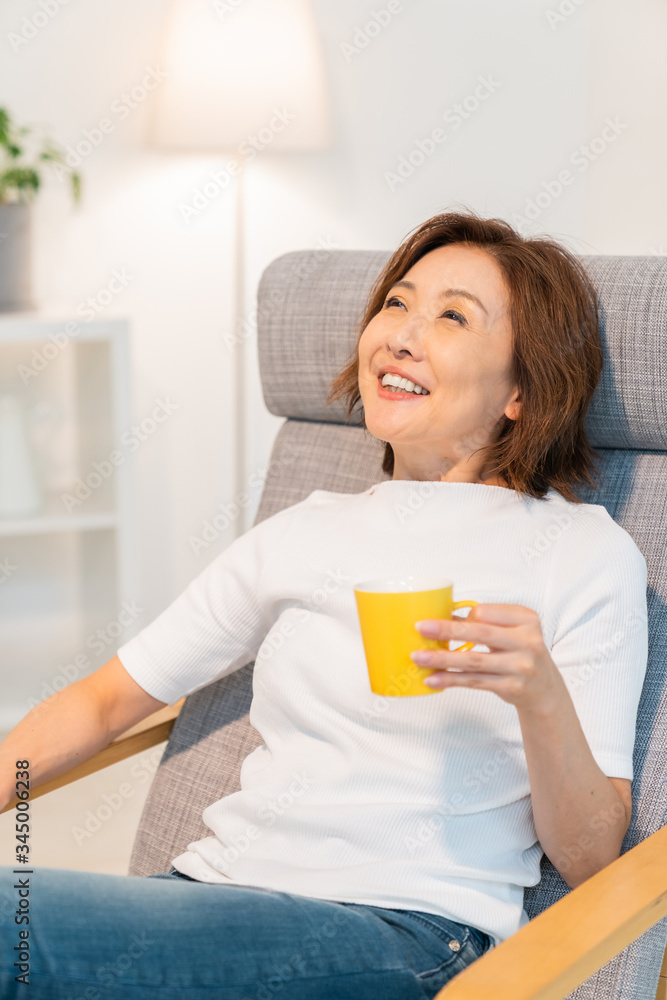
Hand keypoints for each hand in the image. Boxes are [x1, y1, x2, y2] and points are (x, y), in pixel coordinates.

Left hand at [410, 604, 562, 711]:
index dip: (464, 616)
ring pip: (474, 660)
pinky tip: (433, 679)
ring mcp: (521, 666)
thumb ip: (483, 623)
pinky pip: (474, 681)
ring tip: (418, 657)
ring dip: (442, 659)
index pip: (487, 612)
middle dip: (446, 630)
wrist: (545, 690)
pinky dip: (451, 679)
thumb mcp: (511, 633)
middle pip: (480, 633)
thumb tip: (443, 615)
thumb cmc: (521, 653)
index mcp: (527, 620)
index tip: (445, 618)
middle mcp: (528, 641)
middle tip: (420, 628)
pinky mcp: (512, 687)